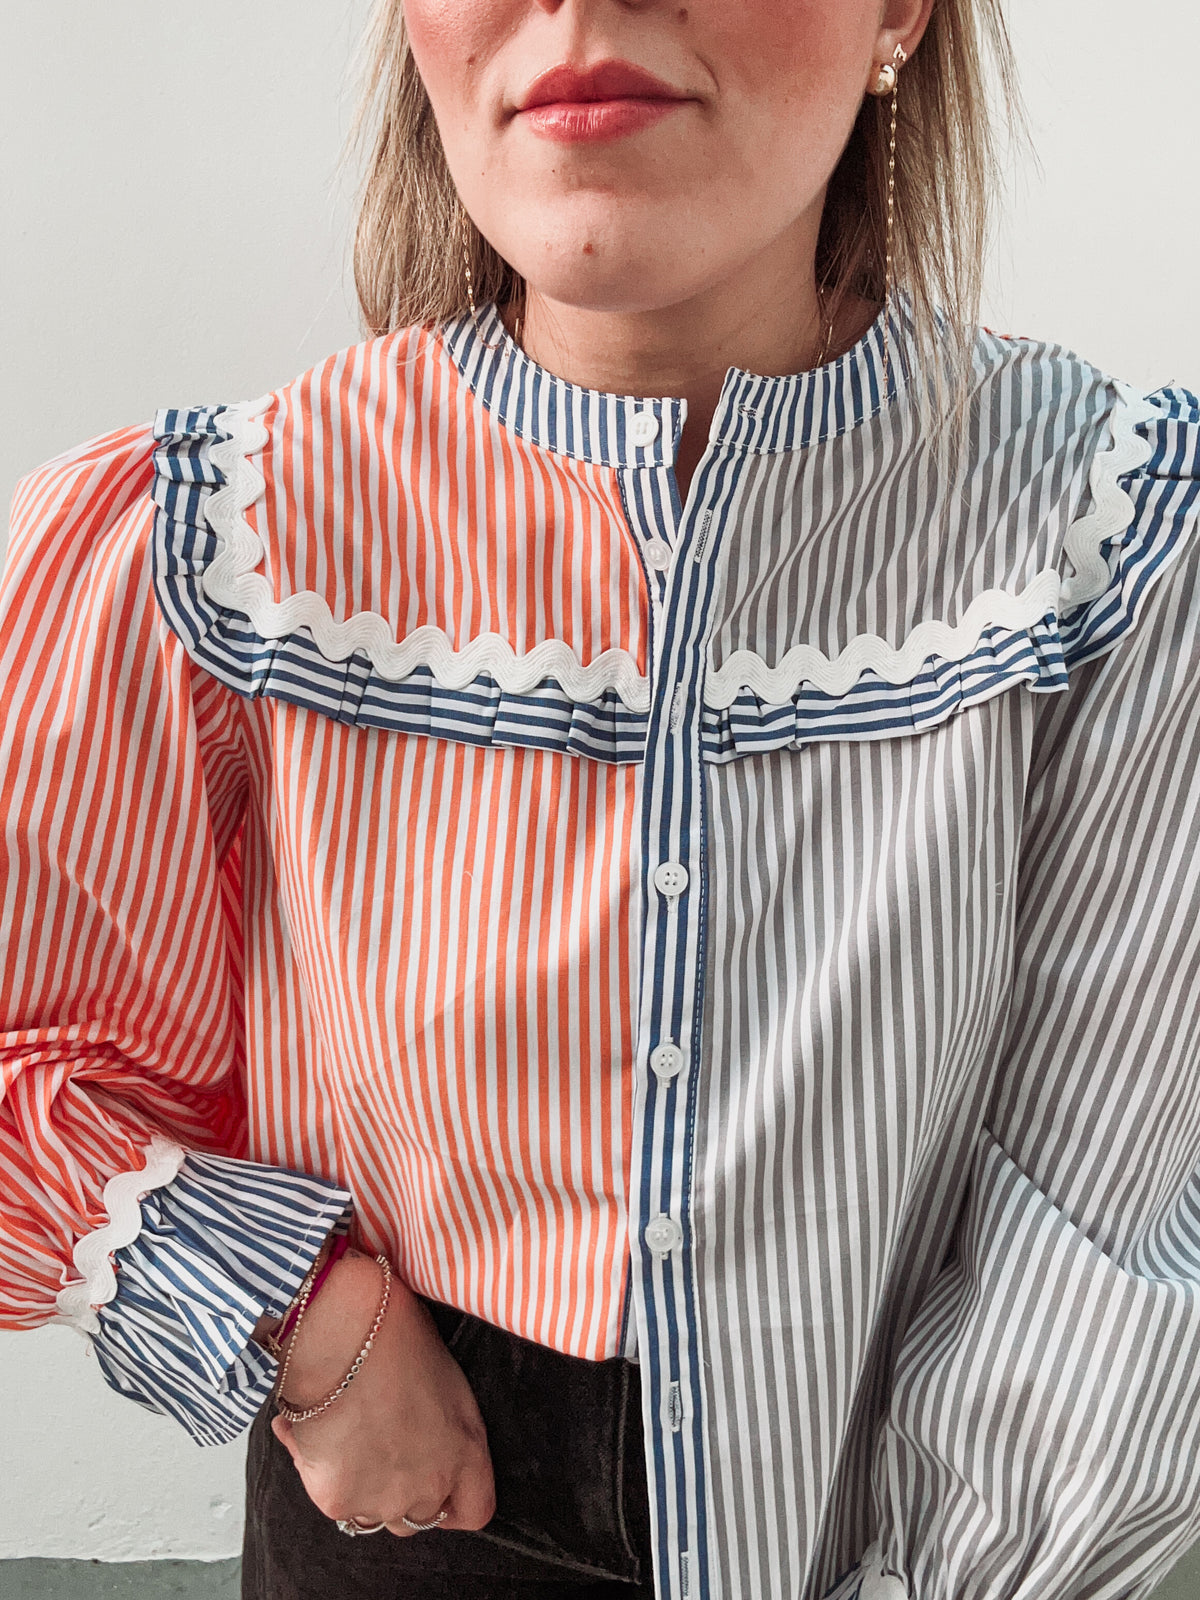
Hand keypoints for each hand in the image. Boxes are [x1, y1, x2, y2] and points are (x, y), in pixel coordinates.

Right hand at [268, 1251, 495, 1536]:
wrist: (344, 1335)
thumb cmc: (398, 1338)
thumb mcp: (446, 1381)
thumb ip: (446, 1428)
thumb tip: (429, 1437)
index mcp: (467, 1452)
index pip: (475, 1509)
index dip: (454, 1501)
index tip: (435, 1481)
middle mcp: (431, 1486)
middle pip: (418, 1516)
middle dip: (401, 1490)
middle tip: (380, 1446)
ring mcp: (384, 1499)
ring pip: (371, 1514)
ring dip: (360, 1486)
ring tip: (346, 1433)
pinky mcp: (338, 1500)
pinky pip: (327, 1495)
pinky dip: (315, 1469)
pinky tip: (309, 1430)